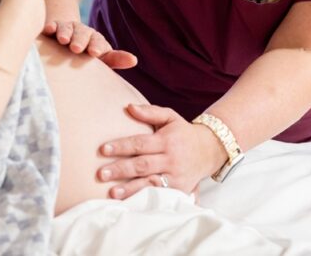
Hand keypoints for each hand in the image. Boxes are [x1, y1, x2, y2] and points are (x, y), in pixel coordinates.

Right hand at [42, 19, 137, 68]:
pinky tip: (48, 30)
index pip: (98, 42)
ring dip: (65, 33)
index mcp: (96, 41)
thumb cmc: (87, 55)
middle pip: (83, 33)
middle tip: (77, 48)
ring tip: (63, 40)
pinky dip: (50, 27)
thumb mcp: (102, 58)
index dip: (97, 46)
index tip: (95, 53)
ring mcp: (67, 29)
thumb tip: (134, 60)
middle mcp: (82, 33)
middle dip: (80, 39)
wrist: (66, 40)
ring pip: (67, 28)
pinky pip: (52, 25)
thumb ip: (115, 59)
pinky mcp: (53, 28)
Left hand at [96, 104, 226, 198]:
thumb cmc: (183, 132)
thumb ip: (149, 112)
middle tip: (101, 173)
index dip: (121, 146)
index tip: (103, 149)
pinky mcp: (180, 190)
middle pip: (142, 165)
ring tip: (112, 193)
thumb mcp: (170, 117)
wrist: (210, 150)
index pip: (140, 143)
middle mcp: (171, 159)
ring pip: (150, 183)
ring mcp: (176, 176)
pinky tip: (131, 203)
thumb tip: (128, 107)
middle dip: (121, 169)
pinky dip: (145, 199)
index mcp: (166, 140)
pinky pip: (161, 195)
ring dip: (131, 189)